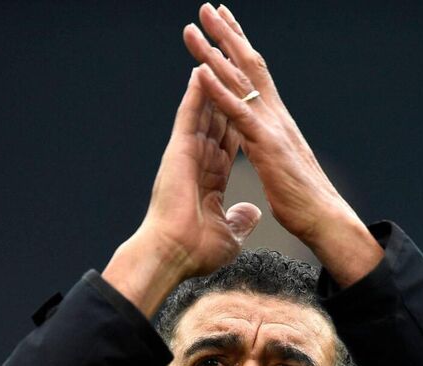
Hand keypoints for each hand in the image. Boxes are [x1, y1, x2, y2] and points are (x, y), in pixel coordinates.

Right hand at [103, 67, 262, 316]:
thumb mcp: (228, 234)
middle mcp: (198, 160)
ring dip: (211, 82)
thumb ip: (239, 220)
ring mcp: (187, 153)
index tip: (249, 101)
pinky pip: (189, 115)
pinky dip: (196, 93)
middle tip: (232, 63)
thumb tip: (251, 212)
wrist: (171, 255)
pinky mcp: (178, 150)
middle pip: (218, 117)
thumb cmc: (194, 251)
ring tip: (217, 53)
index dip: (240, 119)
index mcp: (210, 177)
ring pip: (204, 110)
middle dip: (227, 91)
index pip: (230, 140)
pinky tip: (203, 69)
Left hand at [184, 4, 382, 285]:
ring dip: (214, 52)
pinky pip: (237, 111)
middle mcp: (275, 117)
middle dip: (227, 35)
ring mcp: (271, 128)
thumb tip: (269, 155)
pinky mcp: (266, 145)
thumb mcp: (282, 173)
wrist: (326, 221)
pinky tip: (200, 70)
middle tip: (208, 7)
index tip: (226, 24)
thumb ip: (272, 158)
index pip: (256, 77)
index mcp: (276, 123)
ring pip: (240, 81)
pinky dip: (218, 89)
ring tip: (195, 26)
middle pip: (248, 66)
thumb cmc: (305, 203)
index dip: (240, 48)